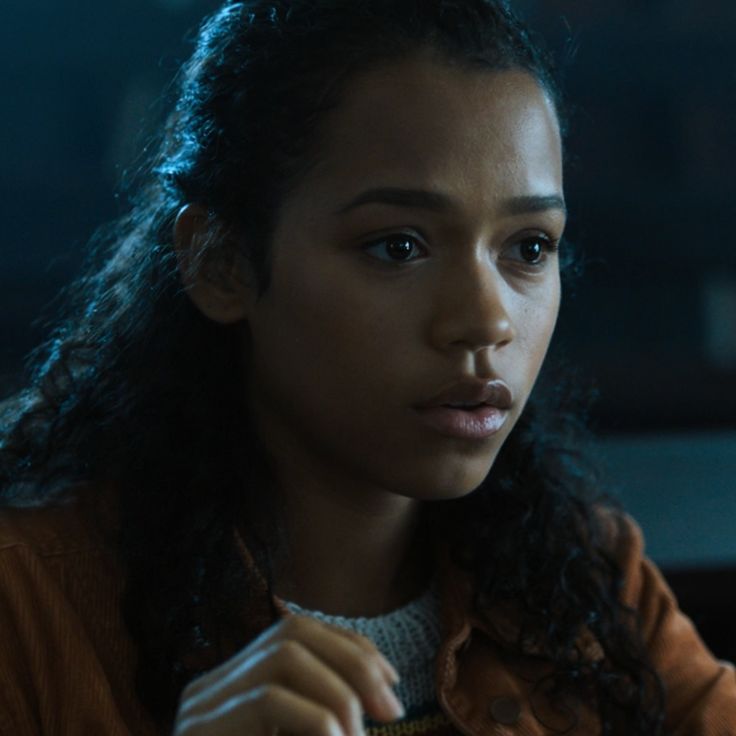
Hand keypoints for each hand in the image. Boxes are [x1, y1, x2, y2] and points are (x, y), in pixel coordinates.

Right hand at [173, 615, 403, 735]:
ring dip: (337, 692)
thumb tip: (384, 692)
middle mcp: (212, 688)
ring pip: (284, 655)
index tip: (391, 682)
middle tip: (391, 710)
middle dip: (352, 661)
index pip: (297, 633)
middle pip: (292, 632)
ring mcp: (200, 708)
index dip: (349, 647)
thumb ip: (324, 719)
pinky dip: (317, 720)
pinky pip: (268, 701)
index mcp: (234, 687)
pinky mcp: (199, 732)